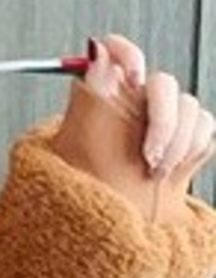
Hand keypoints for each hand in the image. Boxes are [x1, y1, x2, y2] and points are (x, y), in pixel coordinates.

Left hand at [49, 33, 214, 222]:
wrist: (105, 228)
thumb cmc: (82, 191)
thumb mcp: (73, 144)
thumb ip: (87, 94)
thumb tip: (96, 49)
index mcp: (104, 97)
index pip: (117, 53)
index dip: (129, 55)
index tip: (132, 76)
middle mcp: (135, 103)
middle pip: (163, 84)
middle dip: (161, 120)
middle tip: (147, 154)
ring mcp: (163, 120)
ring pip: (187, 107)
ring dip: (175, 143)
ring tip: (152, 172)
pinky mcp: (185, 139)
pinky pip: (203, 128)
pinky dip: (190, 150)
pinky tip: (168, 173)